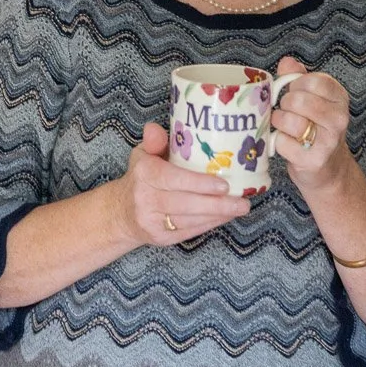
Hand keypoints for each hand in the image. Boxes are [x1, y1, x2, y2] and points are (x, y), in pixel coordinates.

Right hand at [114, 123, 251, 246]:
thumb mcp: (144, 154)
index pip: (172, 179)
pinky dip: (210, 224)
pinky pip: (190, 231)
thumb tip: (155, 128)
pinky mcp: (161, 238)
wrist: (122, 212)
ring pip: (190, 220)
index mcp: (144, 173)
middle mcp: (145, 198)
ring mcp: (152, 221)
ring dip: (218, 215)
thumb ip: (154, 141)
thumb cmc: (142, 177)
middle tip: (242, 201)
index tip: (223, 185)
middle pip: (185, 203)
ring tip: (240, 207)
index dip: (199, 184)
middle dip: (217, 204)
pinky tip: (226, 216)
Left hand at [270, 57, 352, 192]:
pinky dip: (278, 142)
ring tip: (285, 128)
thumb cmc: (316, 128)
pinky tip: (287, 145)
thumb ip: (298, 77)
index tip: (294, 93)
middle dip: (284, 105)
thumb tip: (287, 63)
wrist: (328, 169)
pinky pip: (282, 142)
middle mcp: (339, 118)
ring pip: (289, 120)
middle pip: (298, 99)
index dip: (294, 85)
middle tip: (288, 112)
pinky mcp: (314, 160)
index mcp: (339, 97)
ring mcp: (329, 141)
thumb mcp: (312, 98)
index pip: (312, 80)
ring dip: (279, 123)